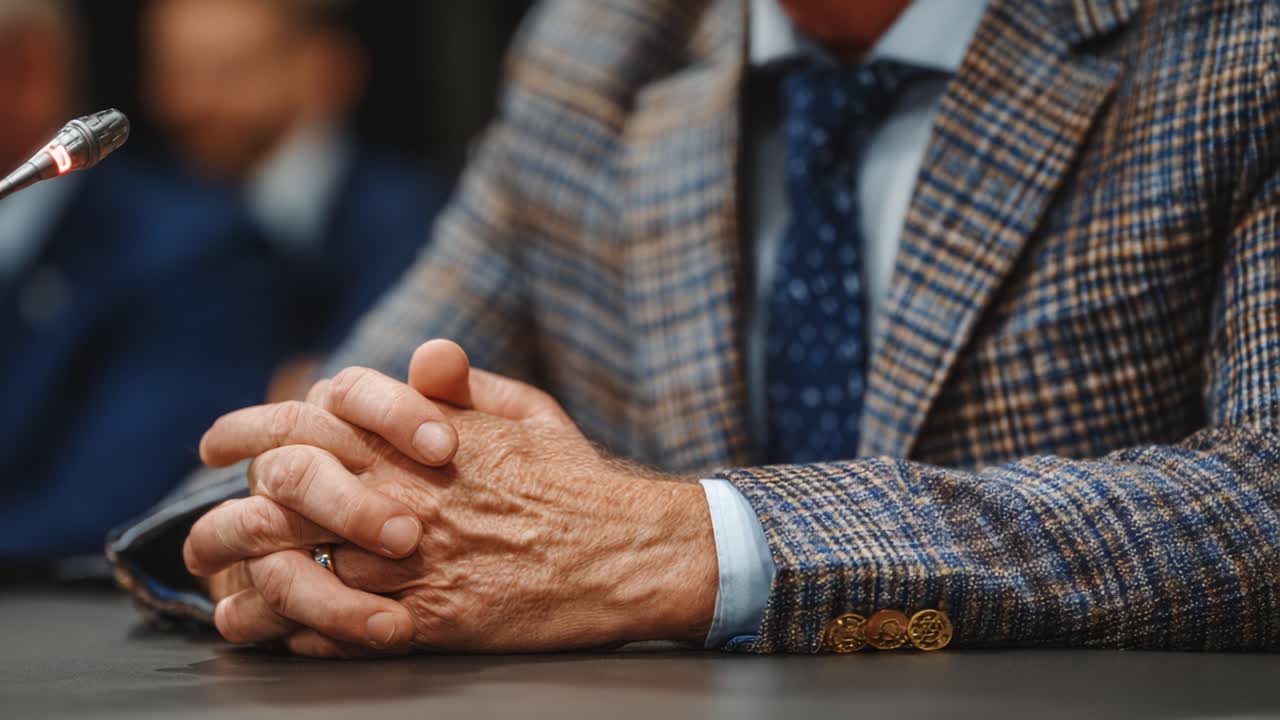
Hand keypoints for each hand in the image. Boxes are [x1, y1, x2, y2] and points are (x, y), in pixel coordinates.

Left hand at [186, 340, 718, 657]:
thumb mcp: (526, 409)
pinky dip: (304, 630)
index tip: (219, 439)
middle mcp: (409, 493)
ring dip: (252, 582)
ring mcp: (420, 559)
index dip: (250, 425)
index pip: (311, 417)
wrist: (629, 550)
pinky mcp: (438, 619)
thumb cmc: (578, 478)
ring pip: (303, 568)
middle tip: (201, 532)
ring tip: (227, 596)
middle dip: (227, 511)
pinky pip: (346, 629)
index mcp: (423, 437)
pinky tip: (286, 632)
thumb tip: (424, 354)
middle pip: (286, 492)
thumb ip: (464, 383)